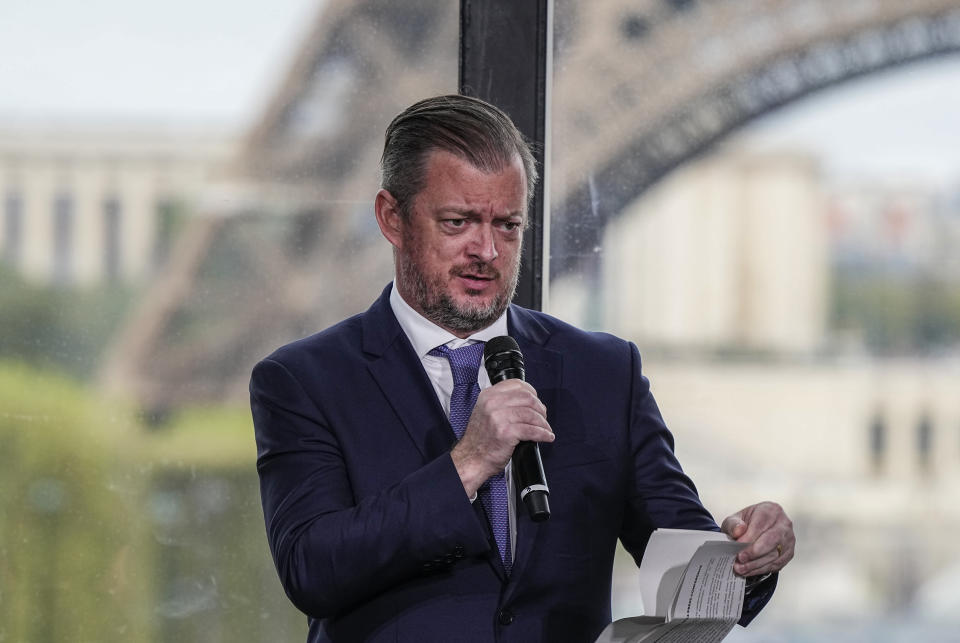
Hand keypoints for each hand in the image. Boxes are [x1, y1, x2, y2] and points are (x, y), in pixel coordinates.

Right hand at [451, 379, 553, 496]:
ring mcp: (499, 418)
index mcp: (488, 395)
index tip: (537, 401)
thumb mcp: (486, 412)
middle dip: (540, 408)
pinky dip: (543, 434)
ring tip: (546, 429)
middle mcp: (492, 403)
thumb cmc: (480, 439)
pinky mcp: (506, 433)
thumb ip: (502, 403)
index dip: (532, 392)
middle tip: (543, 417)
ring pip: (531, 414)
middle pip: (527, 398)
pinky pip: (532, 430)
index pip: (517, 384)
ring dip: (543, 423)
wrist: (471, 458)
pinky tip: (546, 436)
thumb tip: (528, 401)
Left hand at [721, 501, 794, 577]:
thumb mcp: (735, 519)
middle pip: (772, 540)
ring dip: (755, 564)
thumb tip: (739, 530)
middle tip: (740, 559)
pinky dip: (760, 569)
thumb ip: (734, 524)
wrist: (755, 530)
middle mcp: (784, 524)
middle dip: (754, 552)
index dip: (750, 536)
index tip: (738, 544)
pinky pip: (776, 564)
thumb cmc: (746, 523)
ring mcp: (789, 540)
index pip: (761, 524)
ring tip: (740, 568)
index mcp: (771, 510)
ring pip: (774, 555)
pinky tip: (748, 570)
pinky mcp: (788, 554)